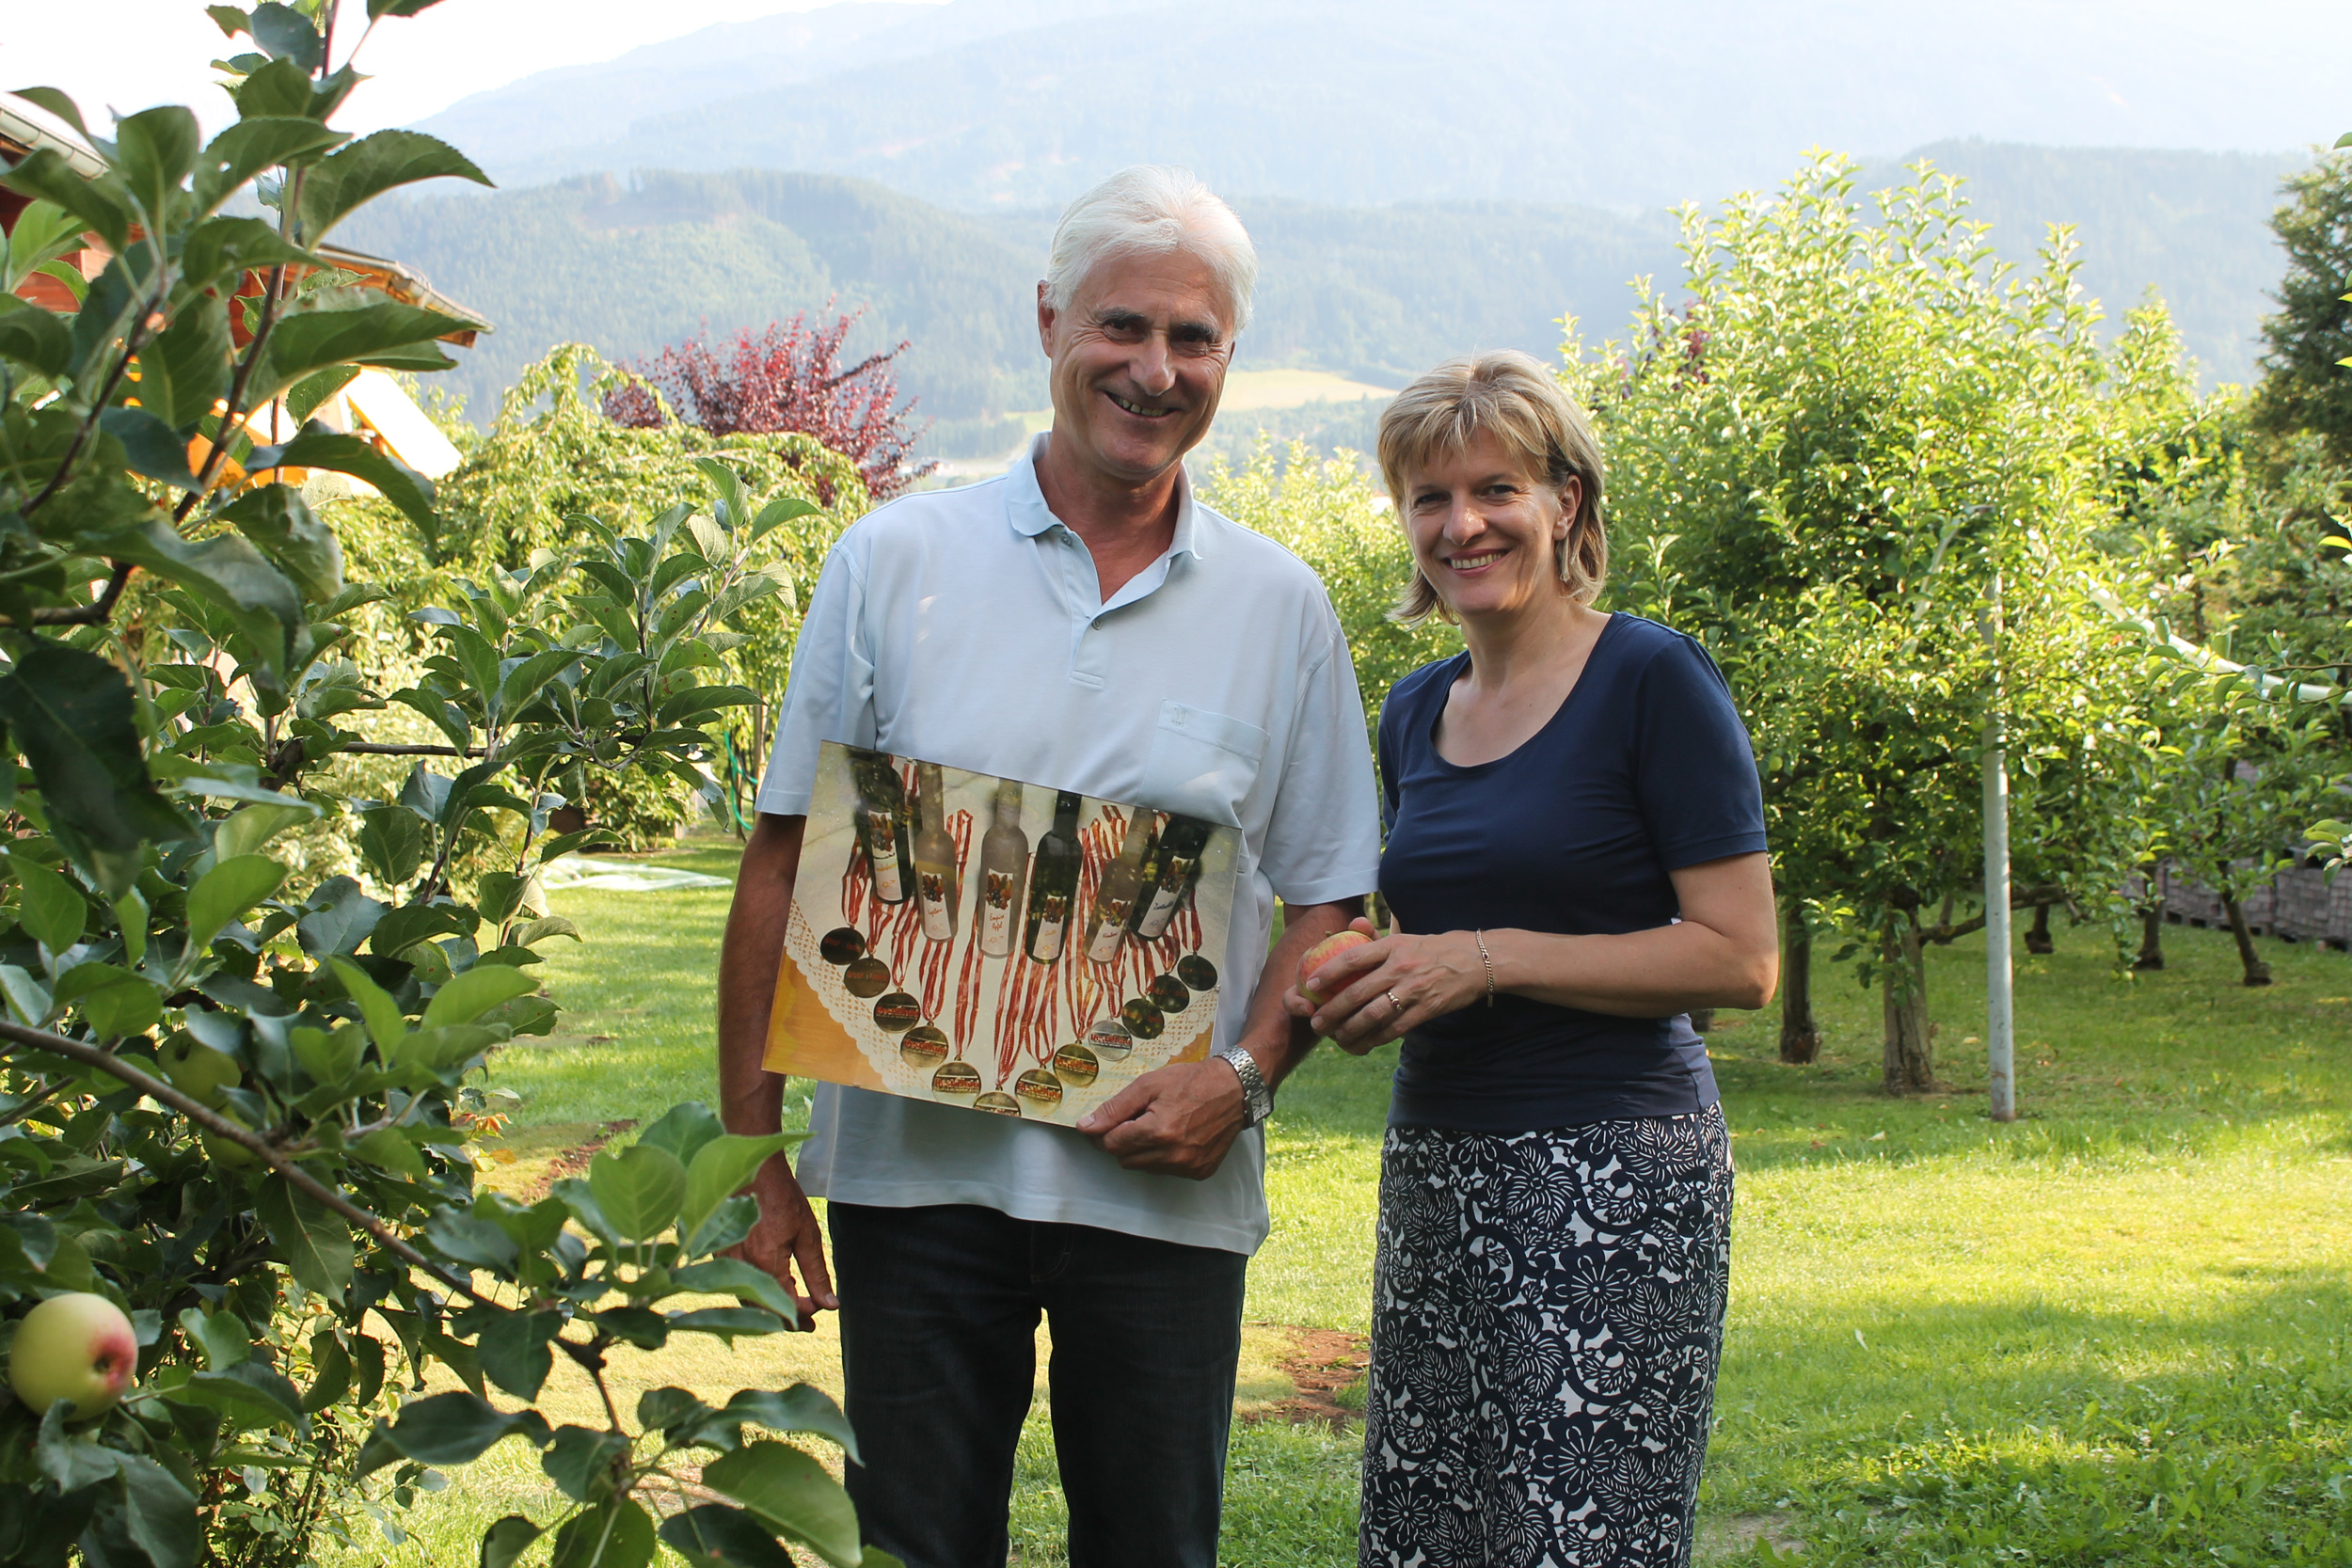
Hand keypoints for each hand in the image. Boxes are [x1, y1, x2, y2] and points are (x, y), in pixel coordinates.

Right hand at [729, 1155, 837, 1331]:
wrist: (752, 1168)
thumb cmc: (782, 1196)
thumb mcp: (807, 1234)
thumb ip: (817, 1273)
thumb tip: (830, 1304)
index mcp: (765, 1262)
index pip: (786, 1306)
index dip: (806, 1312)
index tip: (821, 1309)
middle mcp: (741, 1267)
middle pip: (764, 1310)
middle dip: (788, 1318)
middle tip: (809, 1322)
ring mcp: (725, 1261)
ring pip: (748, 1300)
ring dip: (770, 1308)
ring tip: (792, 1306)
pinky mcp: (719, 1253)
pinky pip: (737, 1284)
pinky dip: (755, 1292)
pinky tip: (770, 1287)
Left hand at [1075, 1056, 1248, 1178]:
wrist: (1235, 1090)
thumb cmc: (1192, 1082)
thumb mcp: (1148, 1085)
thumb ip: (1115, 1108)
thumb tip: (1086, 1127)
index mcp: (1158, 1132)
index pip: (1111, 1145)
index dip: (1103, 1133)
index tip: (1103, 1123)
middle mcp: (1173, 1155)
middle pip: (1124, 1159)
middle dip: (1121, 1141)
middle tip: (1132, 1120)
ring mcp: (1188, 1167)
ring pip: (1143, 1167)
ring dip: (1141, 1150)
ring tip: (1156, 1124)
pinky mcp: (1199, 1172)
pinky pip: (1166, 1171)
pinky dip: (1162, 1156)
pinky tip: (1173, 1135)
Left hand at [1306, 929, 1485, 1052]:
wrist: (1476, 961)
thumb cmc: (1433, 949)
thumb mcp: (1406, 937)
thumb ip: (1377, 937)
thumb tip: (1352, 926)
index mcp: (1392, 946)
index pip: (1353, 958)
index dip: (1329, 972)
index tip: (1311, 984)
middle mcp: (1400, 967)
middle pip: (1357, 993)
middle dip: (1332, 1011)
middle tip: (1316, 1022)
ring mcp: (1413, 990)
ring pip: (1372, 1015)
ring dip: (1349, 1030)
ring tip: (1335, 1037)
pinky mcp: (1426, 1009)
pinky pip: (1394, 1029)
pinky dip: (1375, 1038)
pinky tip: (1363, 1043)